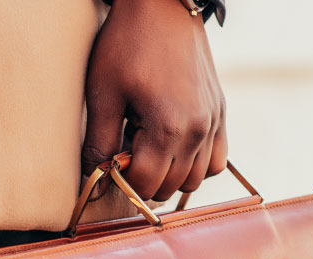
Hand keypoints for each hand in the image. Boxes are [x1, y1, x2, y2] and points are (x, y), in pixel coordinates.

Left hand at [83, 0, 227, 201]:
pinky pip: (216, 161)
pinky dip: (196, 164)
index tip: (108, 163)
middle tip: (125, 149)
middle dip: (143, 179)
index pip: (144, 184)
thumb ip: (99, 142)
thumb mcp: (104, 93)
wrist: (163, 6)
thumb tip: (93, 181)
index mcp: (169, 128)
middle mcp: (198, 130)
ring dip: (169, 175)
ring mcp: (213, 123)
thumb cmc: (128, 45)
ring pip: (195, 180)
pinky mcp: (220, 113)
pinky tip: (173, 147)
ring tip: (148, 147)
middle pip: (170, 187)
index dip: (121, 181)